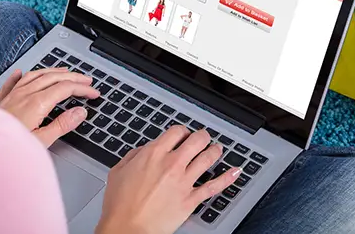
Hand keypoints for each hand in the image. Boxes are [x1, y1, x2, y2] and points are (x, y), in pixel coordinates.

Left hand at [0, 67, 98, 146]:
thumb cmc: (7, 150)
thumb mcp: (41, 142)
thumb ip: (61, 125)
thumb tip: (79, 112)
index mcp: (36, 103)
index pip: (65, 89)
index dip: (82, 89)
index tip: (93, 93)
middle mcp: (24, 94)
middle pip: (53, 78)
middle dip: (73, 77)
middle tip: (86, 80)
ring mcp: (11, 95)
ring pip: (35, 75)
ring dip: (52, 71)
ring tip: (64, 71)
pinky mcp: (0, 101)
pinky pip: (12, 82)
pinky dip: (21, 75)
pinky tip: (21, 72)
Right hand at [96, 126, 240, 233]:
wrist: (127, 228)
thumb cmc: (120, 204)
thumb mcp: (119, 170)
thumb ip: (134, 155)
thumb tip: (145, 150)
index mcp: (154, 154)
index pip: (176, 132)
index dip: (182, 130)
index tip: (183, 134)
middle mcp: (172, 164)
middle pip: (196, 140)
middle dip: (202, 136)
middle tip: (203, 137)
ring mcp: (183, 181)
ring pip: (208, 159)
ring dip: (215, 151)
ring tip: (217, 149)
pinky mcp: (191, 200)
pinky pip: (214, 186)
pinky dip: (227, 178)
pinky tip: (235, 172)